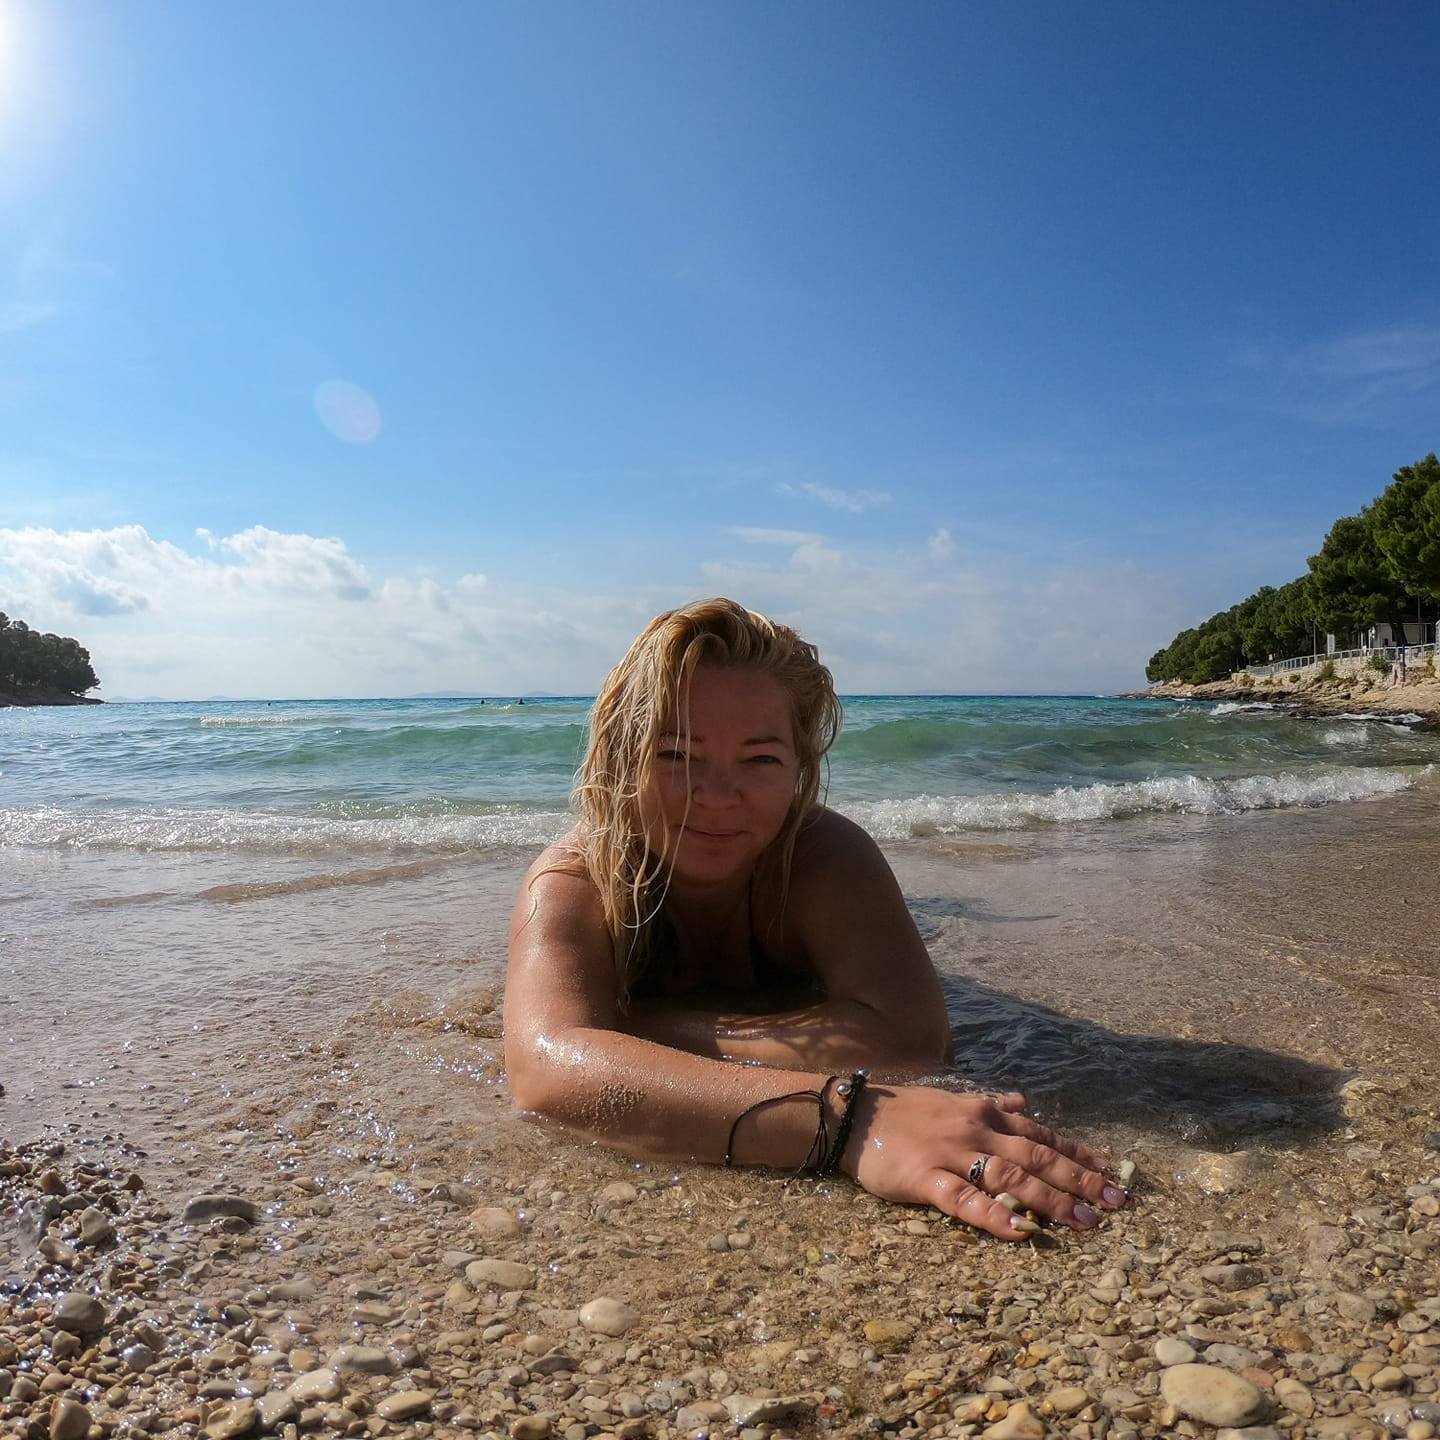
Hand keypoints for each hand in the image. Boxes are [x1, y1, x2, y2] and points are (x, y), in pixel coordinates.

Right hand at [841, 1084, 1126, 1240]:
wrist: (856, 1113)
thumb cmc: (907, 1110)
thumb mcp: (954, 1100)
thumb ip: (992, 1104)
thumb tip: (1024, 1101)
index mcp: (985, 1112)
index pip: (1041, 1133)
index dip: (1078, 1154)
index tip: (1111, 1172)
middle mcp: (976, 1131)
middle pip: (1037, 1156)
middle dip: (1080, 1179)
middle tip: (1116, 1202)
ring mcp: (951, 1154)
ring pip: (1010, 1177)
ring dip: (1050, 1200)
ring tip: (1083, 1222)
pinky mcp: (925, 1178)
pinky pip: (964, 1200)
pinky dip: (993, 1216)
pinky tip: (1019, 1232)